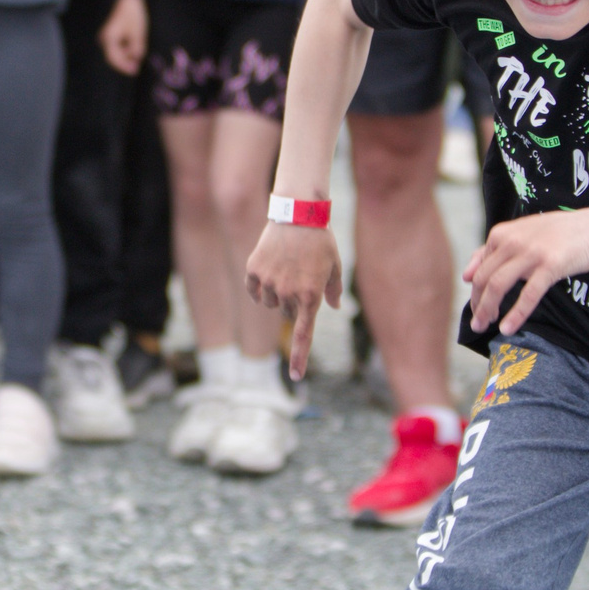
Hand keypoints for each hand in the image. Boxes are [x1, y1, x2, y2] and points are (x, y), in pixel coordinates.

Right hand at [99, 0, 146, 74]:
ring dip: (126, 57)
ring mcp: (107, 37)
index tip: (134, 71)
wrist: (128, 0)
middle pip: (113, 58)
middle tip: (136, 68)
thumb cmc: (133, 15)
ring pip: (115, 53)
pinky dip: (125, 50)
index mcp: (109, 39)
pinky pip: (117, 47)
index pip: (114, 59)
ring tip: (138, 54)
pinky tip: (134, 47)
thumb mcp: (138, 34)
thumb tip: (135, 59)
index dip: (124, 67)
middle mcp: (105, 39)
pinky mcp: (111, 35)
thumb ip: (136, 49)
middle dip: (124, 64)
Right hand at [246, 220, 341, 381]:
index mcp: (311, 296)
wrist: (298, 212)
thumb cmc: (321, 239)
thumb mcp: (335, 264)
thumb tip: (334, 305)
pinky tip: (268, 269)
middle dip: (294, 303)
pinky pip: (254, 290)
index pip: (304, 335)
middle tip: (301, 277)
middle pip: (288, 313)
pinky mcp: (253, 270)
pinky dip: (259, 286)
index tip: (296, 377)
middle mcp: (288, 293)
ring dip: (276, 293)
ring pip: (270, 303)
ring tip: (286, 267)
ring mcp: (269, 282)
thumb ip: (334, 289)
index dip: (300, 358)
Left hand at [463, 210, 588, 336]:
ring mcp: (530, 253)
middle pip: (484, 278)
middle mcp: (512, 242)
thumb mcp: (521, 235)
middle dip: (477, 304)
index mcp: (501, 234)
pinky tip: (508, 329)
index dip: (474, 291)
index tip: (476, 307)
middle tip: (477, 323)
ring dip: (487, 310)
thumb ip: (493, 251)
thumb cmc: (557, 235)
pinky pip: (527, 295)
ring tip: (484, 327)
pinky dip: (515, 314)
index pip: (478, 267)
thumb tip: (466, 275)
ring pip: (498, 286)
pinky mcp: (549, 266)